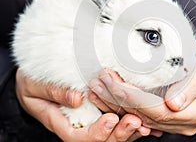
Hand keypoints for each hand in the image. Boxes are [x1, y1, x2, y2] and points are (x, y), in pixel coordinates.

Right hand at [15, 70, 153, 140]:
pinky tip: (145, 119)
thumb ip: (53, 92)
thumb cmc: (32, 82)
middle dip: (118, 134)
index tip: (110, 120)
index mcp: (60, 122)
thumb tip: (77, 98)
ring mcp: (89, 120)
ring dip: (128, 130)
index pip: (79, 137)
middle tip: (134, 122)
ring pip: (110, 134)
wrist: (35, 79)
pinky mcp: (98, 112)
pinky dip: (130, 121)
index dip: (96, 132)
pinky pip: (115, 121)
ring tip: (143, 122)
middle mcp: (77, 125)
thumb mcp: (35, 85)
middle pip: (100, 140)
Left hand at [89, 40, 195, 135]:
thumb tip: (174, 104)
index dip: (136, 99)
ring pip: (141, 118)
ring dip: (116, 103)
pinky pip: (142, 115)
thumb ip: (194, 84)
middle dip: (120, 100)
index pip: (161, 111)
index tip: (116, 85)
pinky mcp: (167, 117)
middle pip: (147, 116)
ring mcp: (177, 122)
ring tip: (97, 87)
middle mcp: (187, 122)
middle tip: (100, 82)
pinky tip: (106, 95)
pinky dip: (123, 105)